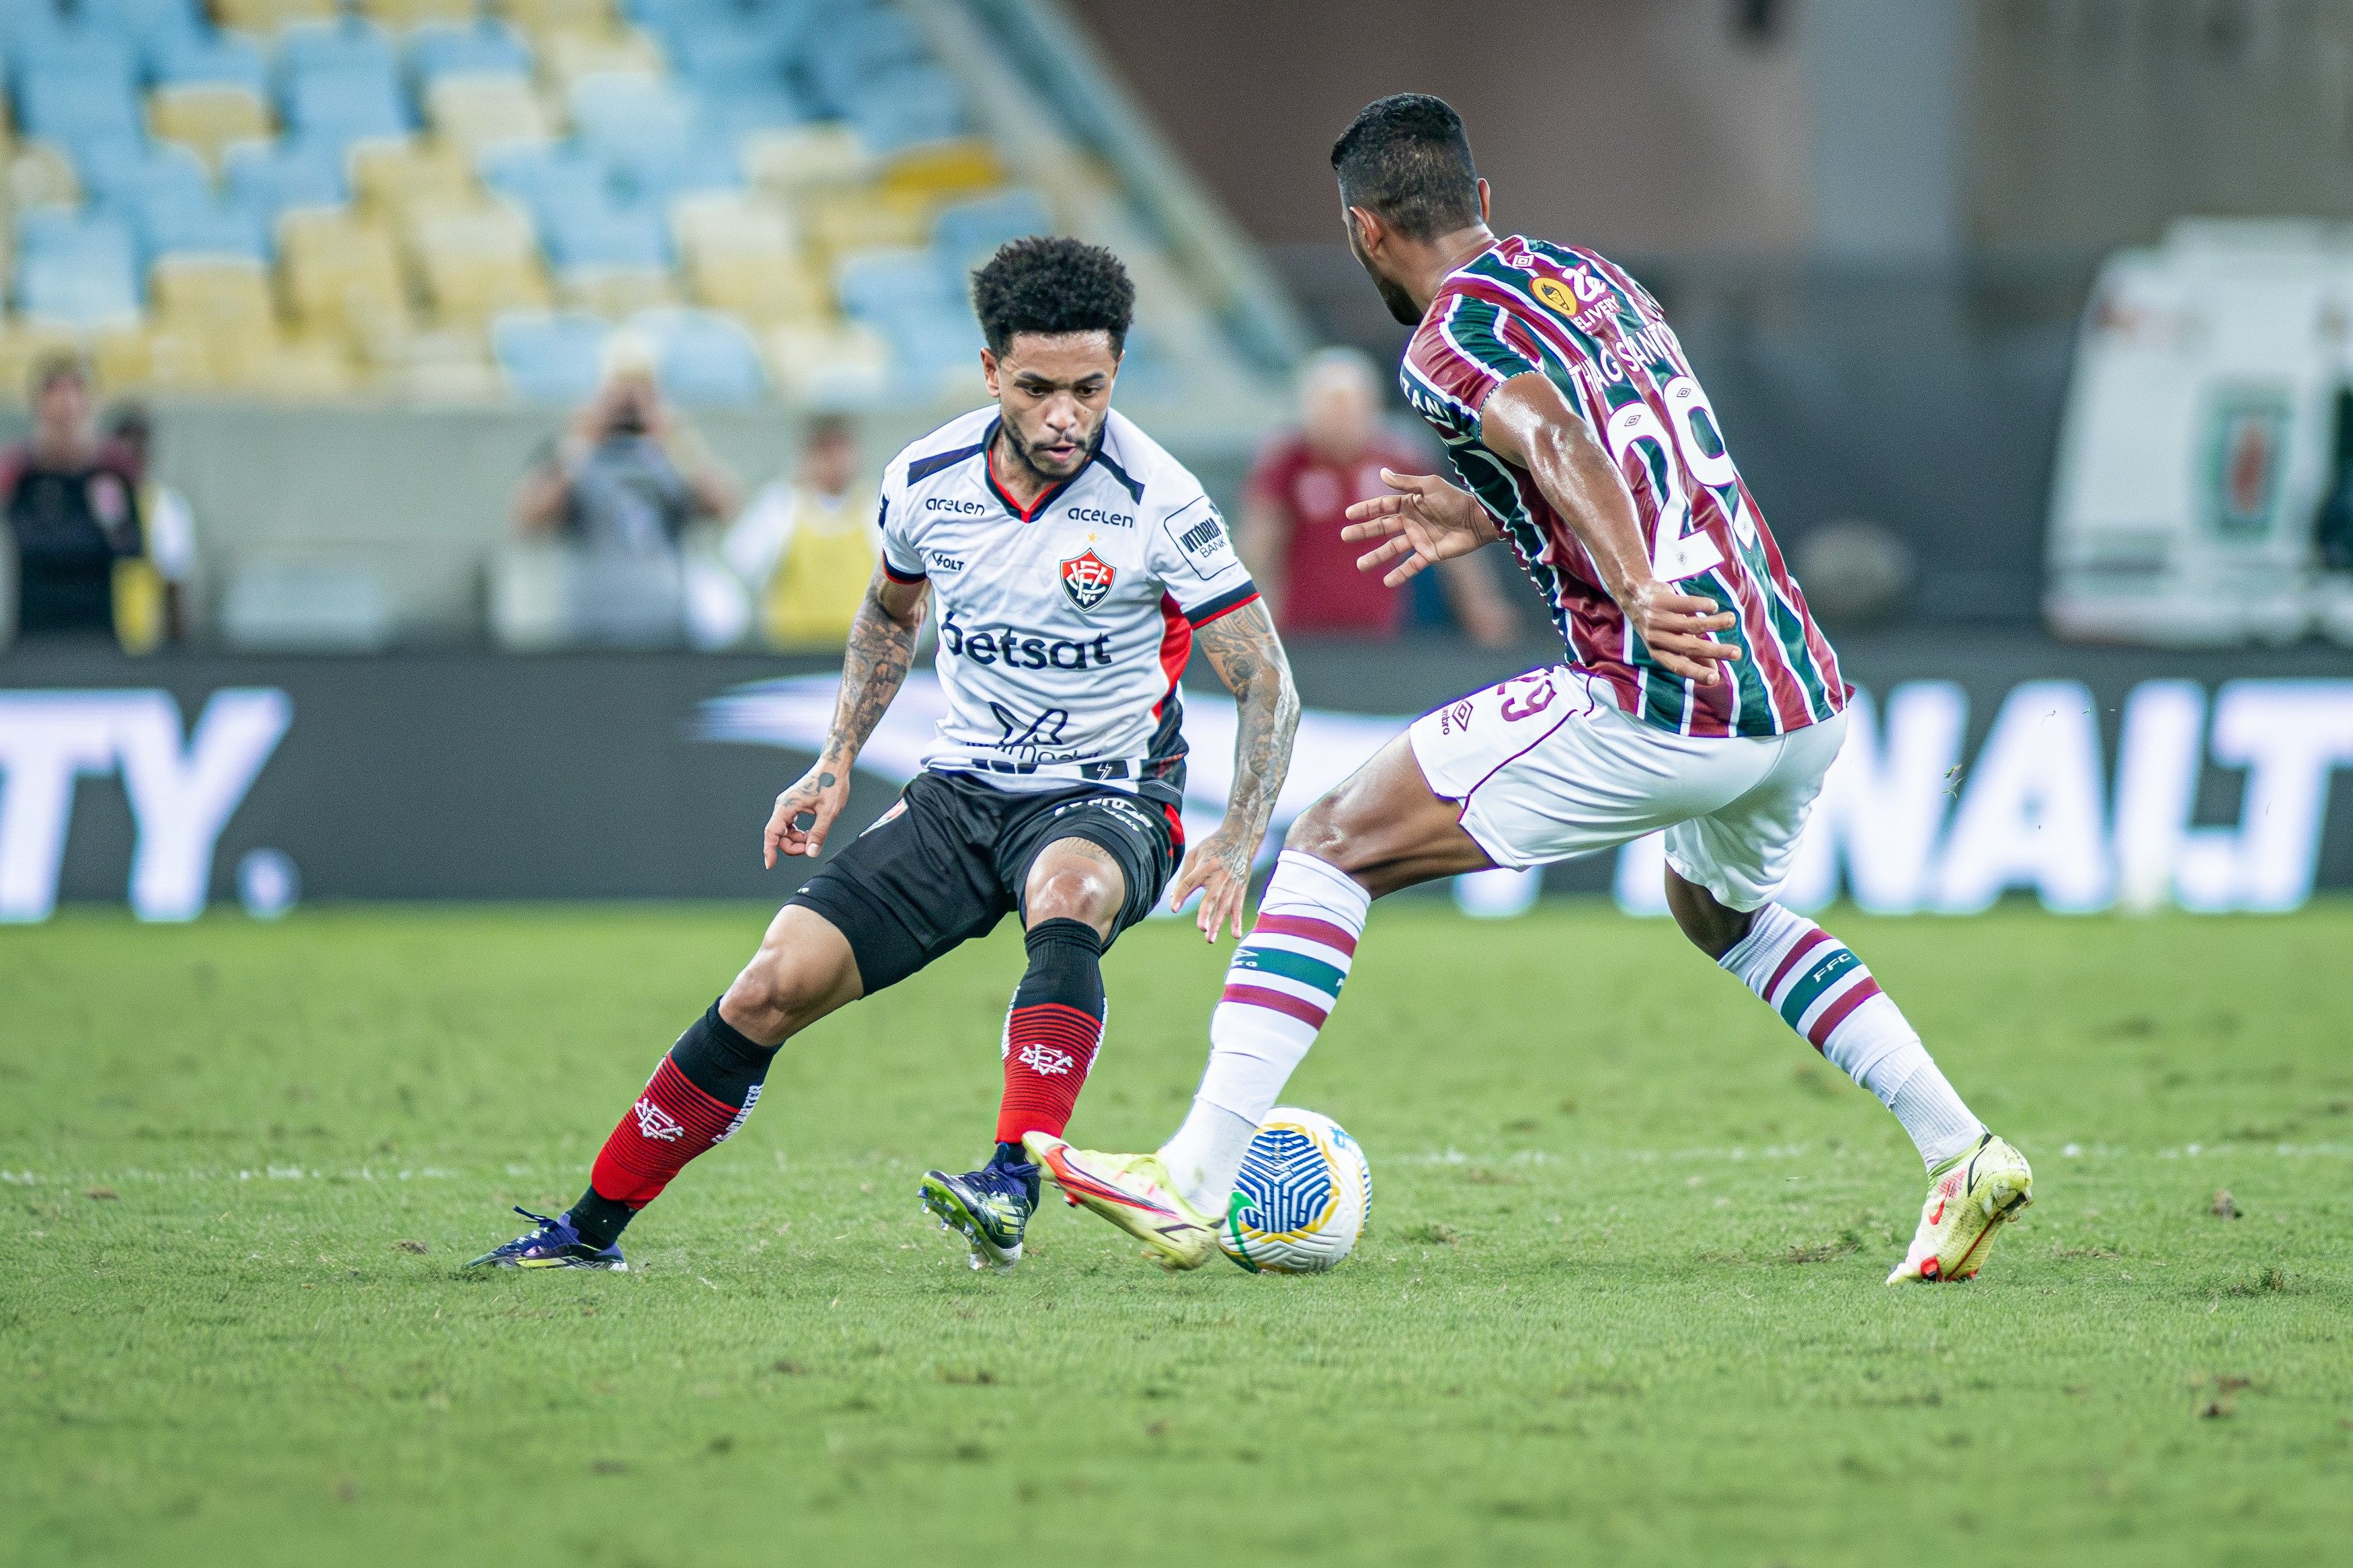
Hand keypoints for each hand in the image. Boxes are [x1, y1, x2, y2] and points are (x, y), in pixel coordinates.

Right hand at [761, 761, 851, 866]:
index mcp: (787, 806)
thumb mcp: (828, 812)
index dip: (769, 850)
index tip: (771, 865)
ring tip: (815, 837)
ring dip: (797, 840)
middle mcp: (783, 806)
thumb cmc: (832, 784)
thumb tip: (811, 852)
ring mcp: (788, 806)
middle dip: (793, 846)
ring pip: (785, 832)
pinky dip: (799, 834)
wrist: (834, 767)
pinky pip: (791, 826)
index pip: (772, 833)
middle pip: (779, 835)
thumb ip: (819, 833)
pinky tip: (811, 833)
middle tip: (812, 847)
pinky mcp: (794, 806)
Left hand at [1167, 825, 1254, 941]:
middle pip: (1212, 897)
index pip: (1190, 882)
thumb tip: (1175, 898)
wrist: (1241, 838)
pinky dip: (1237, 921)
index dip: (1181, 894)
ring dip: (1218, 923)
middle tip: (1201, 929)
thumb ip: (1185, 876)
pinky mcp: (1240, 889)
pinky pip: (1238, 907)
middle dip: (1207, 913)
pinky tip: (1234, 935)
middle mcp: (1220, 875)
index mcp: (1205, 865)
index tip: (1173, 908)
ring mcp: (1232, 883)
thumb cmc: (1213, 847)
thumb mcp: (1195, 854)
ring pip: (1224, 907)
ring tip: (1209, 939)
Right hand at [1341, 470, 1496, 586]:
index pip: (1382, 507)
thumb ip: (1405, 482)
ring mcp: (1419, 539)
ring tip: (1360, 565)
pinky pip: (1411, 566)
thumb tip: (1381, 472)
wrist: (1478, 519)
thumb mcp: (1430, 486)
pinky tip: (1386, 581)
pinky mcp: (1429, 554)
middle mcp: (1412, 522)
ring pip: (1392, 549)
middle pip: (1382, 528)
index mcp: (1410, 504)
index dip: (1366, 510)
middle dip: (1363, 532)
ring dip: (1376, 557)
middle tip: (1345, 537)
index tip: (1348, 514)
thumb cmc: (1455, 499)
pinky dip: (1400, 574)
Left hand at [1623, 578, 1740, 684]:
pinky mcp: (1659, 601)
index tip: (1716, 678)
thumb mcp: (1669, 643)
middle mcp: (1656, 638)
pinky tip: (1714, 606)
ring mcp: (1656, 619)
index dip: (1697, 673)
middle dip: (1715, 651)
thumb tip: (1715, 673)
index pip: (1678, 666)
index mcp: (1658, 652)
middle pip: (1690, 647)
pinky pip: (1685, 604)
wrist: (1634, 596)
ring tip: (1732, 620)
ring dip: (1715, 623)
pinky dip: (1702, 605)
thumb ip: (1691, 657)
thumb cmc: (1658, 625)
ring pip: (1691, 624)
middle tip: (1737, 653)